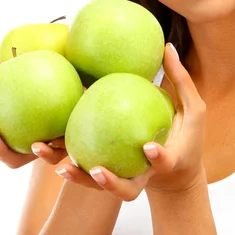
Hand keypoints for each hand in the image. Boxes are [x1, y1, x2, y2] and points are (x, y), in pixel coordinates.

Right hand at [0, 52, 67, 168]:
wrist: (79, 108)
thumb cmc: (49, 90)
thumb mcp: (33, 79)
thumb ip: (11, 70)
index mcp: (4, 129)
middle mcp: (15, 146)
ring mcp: (32, 154)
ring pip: (15, 160)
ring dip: (7, 152)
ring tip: (4, 140)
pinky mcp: (56, 156)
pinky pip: (50, 157)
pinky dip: (45, 153)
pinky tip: (41, 144)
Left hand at [55, 43, 207, 199]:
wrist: (178, 171)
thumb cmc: (187, 136)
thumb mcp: (192, 109)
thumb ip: (180, 80)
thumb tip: (167, 45)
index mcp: (167, 162)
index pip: (163, 162)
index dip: (158, 157)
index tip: (148, 147)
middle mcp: (144, 176)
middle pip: (126, 188)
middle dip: (110, 183)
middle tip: (95, 169)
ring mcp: (125, 180)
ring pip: (99, 187)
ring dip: (78, 179)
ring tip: (59, 165)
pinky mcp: (109, 176)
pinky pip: (87, 172)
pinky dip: (66, 163)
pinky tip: (42, 146)